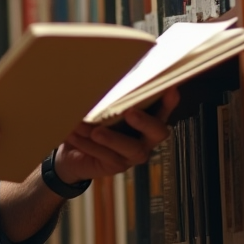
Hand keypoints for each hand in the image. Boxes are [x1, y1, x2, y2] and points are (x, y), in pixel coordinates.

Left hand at [51, 89, 180, 184]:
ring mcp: (134, 153)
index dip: (169, 102)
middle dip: (146, 122)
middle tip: (130, 113)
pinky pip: (107, 156)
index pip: (162, 108)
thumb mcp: (98, 108)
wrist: (73, 151)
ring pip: (131, 148)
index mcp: (145, 117)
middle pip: (158, 132)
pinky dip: (90, 145)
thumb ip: (107, 98)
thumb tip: (101, 78)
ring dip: (111, 138)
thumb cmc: (91, 122)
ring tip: (92, 131)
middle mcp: (145, 136)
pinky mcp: (118, 165)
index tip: (171, 90)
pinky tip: (75, 135)